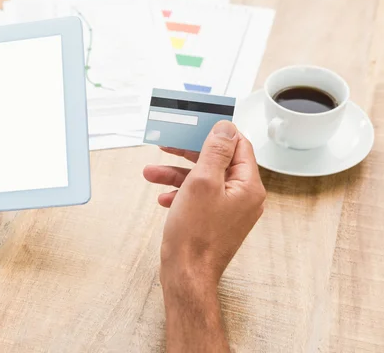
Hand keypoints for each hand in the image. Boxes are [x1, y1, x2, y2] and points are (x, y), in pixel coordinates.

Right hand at [144, 121, 265, 287]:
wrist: (186, 275)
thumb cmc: (195, 236)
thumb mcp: (202, 182)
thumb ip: (215, 151)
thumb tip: (225, 128)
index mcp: (248, 186)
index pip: (239, 146)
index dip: (217, 133)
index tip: (197, 125)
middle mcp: (243, 198)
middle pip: (218, 162)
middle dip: (188, 154)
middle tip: (169, 145)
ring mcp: (229, 212)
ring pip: (204, 181)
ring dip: (177, 174)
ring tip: (152, 173)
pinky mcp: (215, 222)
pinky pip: (199, 198)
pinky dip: (181, 194)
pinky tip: (164, 198)